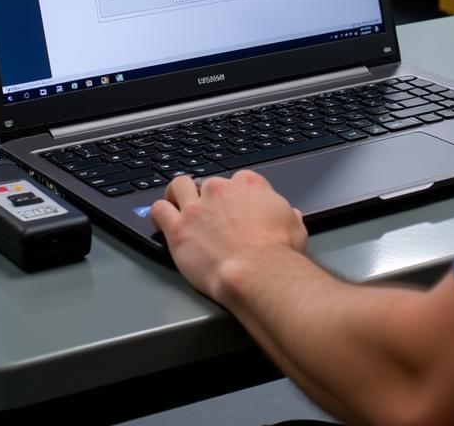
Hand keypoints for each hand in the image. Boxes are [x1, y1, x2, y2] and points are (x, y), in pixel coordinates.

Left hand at [150, 171, 307, 302]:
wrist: (258, 272)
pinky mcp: (179, 228)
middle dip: (208, 198)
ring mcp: (197, 207)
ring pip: (178, 187)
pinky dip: (159, 213)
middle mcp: (221, 189)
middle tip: (209, 215)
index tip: (235, 209)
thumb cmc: (278, 252)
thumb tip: (289, 215)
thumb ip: (286, 215)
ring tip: (176, 204)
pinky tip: (161, 220)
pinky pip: (159, 209)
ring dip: (177, 194)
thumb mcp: (294, 225)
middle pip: (208, 184)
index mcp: (249, 184)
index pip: (237, 180)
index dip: (235, 196)